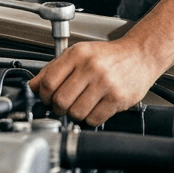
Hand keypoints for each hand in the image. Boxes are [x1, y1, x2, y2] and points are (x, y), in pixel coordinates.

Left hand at [28, 38, 164, 125]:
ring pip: (76, 113)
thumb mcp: (79, 53)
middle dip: (58, 108)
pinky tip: (93, 109)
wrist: (140, 55)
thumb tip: (33, 85)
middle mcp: (91, 67)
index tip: (46, 99)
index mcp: (77, 54)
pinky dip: (89, 119)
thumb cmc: (109, 56)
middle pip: (60, 100)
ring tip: (79, 106)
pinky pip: (93, 119)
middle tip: (62, 106)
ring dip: (74, 115)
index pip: (49, 82)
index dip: (43, 96)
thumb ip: (54, 68)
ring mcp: (105, 84)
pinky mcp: (117, 98)